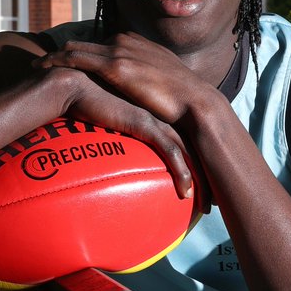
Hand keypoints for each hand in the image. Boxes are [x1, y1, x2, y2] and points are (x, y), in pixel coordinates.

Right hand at [35, 64, 200, 200]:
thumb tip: (115, 163)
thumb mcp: (113, 124)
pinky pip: (171, 152)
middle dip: (209, 176)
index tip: (208, 186)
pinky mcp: (146, 124)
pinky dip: (181, 172)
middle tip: (215, 201)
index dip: (201, 163)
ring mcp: (157, 120)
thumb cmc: (89, 104)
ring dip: (201, 180)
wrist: (75, 85)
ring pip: (189, 154)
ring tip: (207, 205)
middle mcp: (164, 116)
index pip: (190, 142)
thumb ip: (121, 137)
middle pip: (197, 149)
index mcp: (160, 115)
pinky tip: (186, 192)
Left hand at [36, 33, 214, 124]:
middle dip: (64, 52)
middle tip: (44, 62)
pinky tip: (41, 68)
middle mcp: (127, 41)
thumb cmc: (183, 100)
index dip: (85, 54)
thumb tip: (142, 94)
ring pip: (76, 49)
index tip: (69, 62)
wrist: (195, 102)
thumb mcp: (164, 81)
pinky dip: (56, 61)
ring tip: (36, 66)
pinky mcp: (115, 66)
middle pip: (86, 45)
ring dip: (54, 56)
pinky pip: (76, 60)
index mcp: (138, 44)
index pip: (103, 45)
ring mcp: (120, 52)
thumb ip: (148, 80)